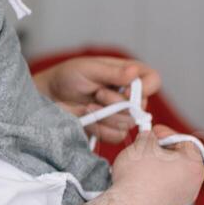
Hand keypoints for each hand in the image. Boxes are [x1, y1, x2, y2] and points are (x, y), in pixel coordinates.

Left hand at [34, 56, 161, 143]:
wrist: (51, 97)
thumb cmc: (69, 76)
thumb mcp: (89, 68)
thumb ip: (112, 72)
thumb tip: (134, 73)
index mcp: (130, 74)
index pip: (153, 80)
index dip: (144, 88)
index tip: (125, 89)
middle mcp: (130, 95)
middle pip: (141, 107)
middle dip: (117, 102)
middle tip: (98, 93)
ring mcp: (121, 114)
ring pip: (128, 123)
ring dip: (106, 115)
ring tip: (89, 105)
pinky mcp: (110, 129)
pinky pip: (116, 136)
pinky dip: (100, 128)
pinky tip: (88, 117)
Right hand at [108, 124, 203, 204]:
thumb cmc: (137, 178)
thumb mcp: (142, 145)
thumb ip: (149, 136)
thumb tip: (148, 137)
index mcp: (194, 166)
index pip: (185, 141)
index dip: (166, 134)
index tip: (152, 133)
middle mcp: (194, 185)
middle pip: (180, 159)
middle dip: (162, 151)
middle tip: (145, 148)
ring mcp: (182, 200)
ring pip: (172, 176)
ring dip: (158, 168)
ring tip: (139, 166)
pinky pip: (164, 191)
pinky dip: (154, 184)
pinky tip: (139, 182)